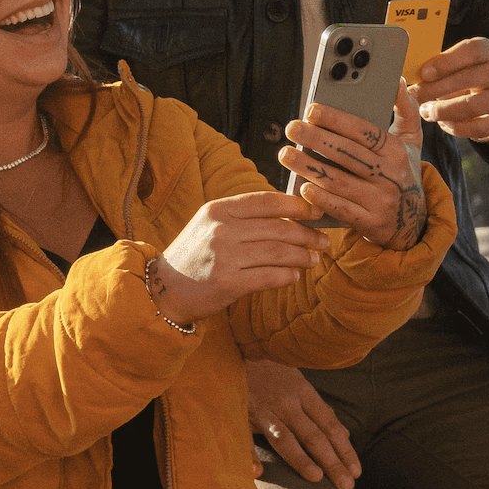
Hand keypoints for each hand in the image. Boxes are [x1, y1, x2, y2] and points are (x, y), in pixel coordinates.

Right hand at [152, 190, 330, 324]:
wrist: (166, 287)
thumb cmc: (195, 254)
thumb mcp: (211, 224)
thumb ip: (243, 216)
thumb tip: (289, 214)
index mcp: (219, 209)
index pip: (266, 201)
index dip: (296, 205)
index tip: (316, 211)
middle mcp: (221, 229)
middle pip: (277, 228)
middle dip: (306, 234)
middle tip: (322, 240)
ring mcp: (224, 256)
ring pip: (277, 253)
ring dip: (301, 256)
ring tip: (313, 259)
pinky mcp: (228, 283)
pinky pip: (269, 277)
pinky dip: (286, 276)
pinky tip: (293, 275)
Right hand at [246, 359, 359, 488]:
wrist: (237, 344)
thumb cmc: (271, 369)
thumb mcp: (299, 382)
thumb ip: (319, 409)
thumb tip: (344, 433)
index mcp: (303, 392)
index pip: (329, 425)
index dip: (344, 449)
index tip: (356, 471)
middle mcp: (287, 402)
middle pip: (313, 435)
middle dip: (332, 461)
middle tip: (346, 486)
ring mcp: (264, 408)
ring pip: (285, 438)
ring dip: (300, 458)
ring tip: (316, 478)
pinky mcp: (240, 412)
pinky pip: (243, 436)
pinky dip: (249, 454)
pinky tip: (257, 472)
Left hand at [280, 81, 426, 249]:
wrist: (412, 222)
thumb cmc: (401, 171)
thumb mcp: (411, 140)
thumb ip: (405, 109)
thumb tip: (398, 80)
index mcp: (396, 151)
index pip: (364, 132)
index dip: (337, 120)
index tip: (311, 110)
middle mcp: (390, 175)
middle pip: (348, 154)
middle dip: (316, 140)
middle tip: (292, 128)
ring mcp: (381, 201)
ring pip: (340, 181)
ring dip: (309, 167)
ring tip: (286, 154)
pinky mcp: (371, 223)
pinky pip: (342, 210)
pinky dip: (321, 199)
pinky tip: (302, 188)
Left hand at [411, 37, 488, 154]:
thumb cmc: (465, 76)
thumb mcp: (455, 65)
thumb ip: (437, 65)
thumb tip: (408, 70)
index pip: (473, 50)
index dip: (447, 61)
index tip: (424, 73)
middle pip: (469, 78)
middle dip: (436, 88)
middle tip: (415, 94)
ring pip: (471, 106)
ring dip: (443, 111)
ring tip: (425, 111)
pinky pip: (476, 127)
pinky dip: (455, 127)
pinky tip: (442, 123)